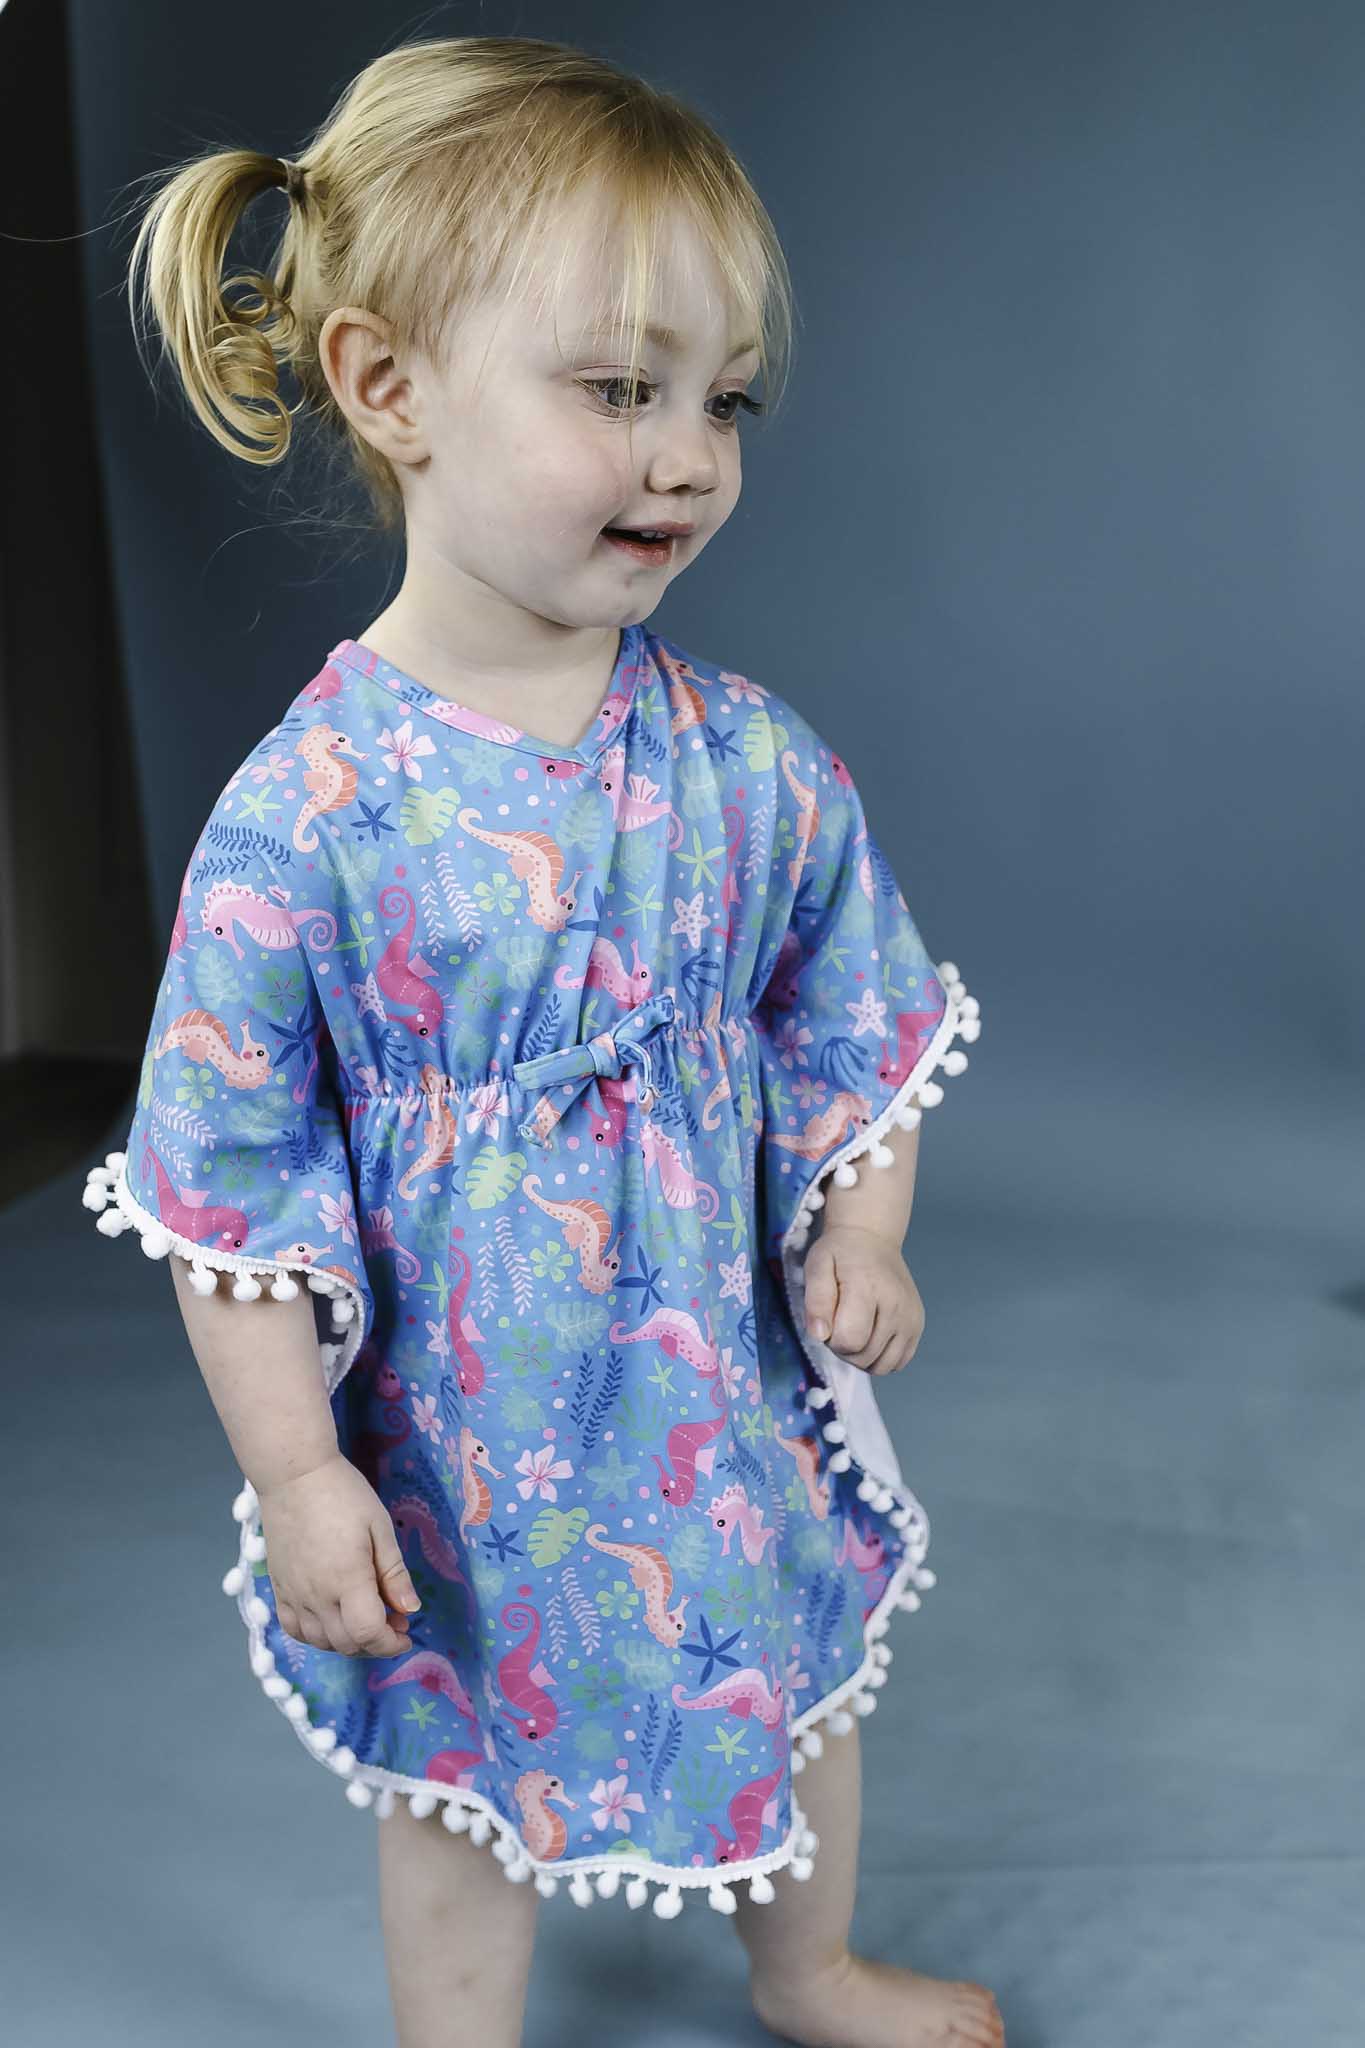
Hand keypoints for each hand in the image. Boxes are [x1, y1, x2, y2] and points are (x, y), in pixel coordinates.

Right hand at [256, 1451, 422, 1656]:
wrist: (294, 1475)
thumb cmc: (343, 1494)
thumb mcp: (379, 1527)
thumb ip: (394, 1573)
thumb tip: (411, 1609)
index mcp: (347, 1579)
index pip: (369, 1633)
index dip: (391, 1643)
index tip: (407, 1632)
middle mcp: (316, 1596)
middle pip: (347, 1644)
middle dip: (376, 1643)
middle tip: (395, 1619)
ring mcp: (293, 1595)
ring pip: (320, 1642)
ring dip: (348, 1642)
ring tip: (366, 1618)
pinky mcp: (278, 1589)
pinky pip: (294, 1629)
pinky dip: (316, 1636)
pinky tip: (332, 1620)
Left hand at [802, 1224, 924, 1375]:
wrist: (872, 1239)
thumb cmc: (840, 1253)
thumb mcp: (817, 1266)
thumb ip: (816, 1300)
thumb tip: (820, 1335)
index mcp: (868, 1289)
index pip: (849, 1341)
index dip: (831, 1338)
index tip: (830, 1318)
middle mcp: (896, 1306)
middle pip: (865, 1357)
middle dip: (845, 1348)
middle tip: (840, 1320)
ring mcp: (911, 1318)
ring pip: (883, 1366)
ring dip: (863, 1357)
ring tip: (856, 1329)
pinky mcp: (918, 1326)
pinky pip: (898, 1362)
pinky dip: (881, 1357)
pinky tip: (871, 1336)